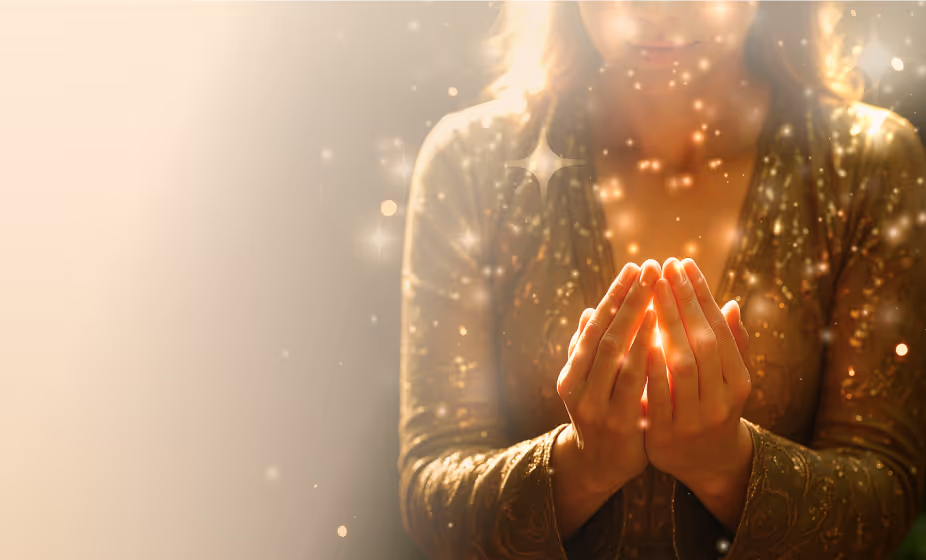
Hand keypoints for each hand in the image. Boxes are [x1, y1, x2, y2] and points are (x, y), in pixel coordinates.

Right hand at [555, 259, 661, 495]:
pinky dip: (648, 360)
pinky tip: (663, 338)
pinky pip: (637, 386)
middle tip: (650, 269)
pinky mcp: (622, 425)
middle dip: (630, 300)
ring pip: (619, 359)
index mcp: (570, 376)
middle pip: (606, 336)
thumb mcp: (587, 382)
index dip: (614, 296)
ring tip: (658, 294)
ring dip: (640, 324)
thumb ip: (589, 350)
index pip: (594, 326)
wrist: (601, 466)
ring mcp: (600, 408)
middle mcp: (579, 390)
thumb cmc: (599, 412)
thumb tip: (590, 312)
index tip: (633, 268)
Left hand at [643, 257, 752, 494]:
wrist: (705, 463)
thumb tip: (732, 303)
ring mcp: (696, 417)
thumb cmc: (712, 406)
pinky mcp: (668, 433)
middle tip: (663, 267)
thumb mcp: (726, 379)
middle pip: (702, 341)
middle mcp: (722, 398)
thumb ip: (729, 345)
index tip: (683, 263)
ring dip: (668, 326)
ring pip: (684, 366)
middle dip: (682, 301)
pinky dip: (652, 369)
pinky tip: (641, 341)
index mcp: (738, 380)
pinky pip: (659, 396)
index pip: (718, 328)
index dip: (701, 294)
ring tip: (652, 291)